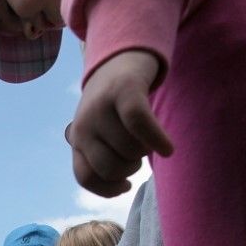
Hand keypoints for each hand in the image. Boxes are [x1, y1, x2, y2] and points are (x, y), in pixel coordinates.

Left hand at [69, 50, 172, 196]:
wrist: (120, 57)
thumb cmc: (114, 105)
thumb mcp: (100, 132)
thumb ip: (102, 156)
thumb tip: (120, 183)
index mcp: (77, 138)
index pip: (85, 178)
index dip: (108, 188)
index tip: (125, 185)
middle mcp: (83, 124)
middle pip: (111, 168)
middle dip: (131, 168)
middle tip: (139, 153)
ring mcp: (101, 107)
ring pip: (129, 149)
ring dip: (146, 151)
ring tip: (147, 138)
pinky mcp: (124, 89)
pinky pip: (140, 123)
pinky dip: (157, 139)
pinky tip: (168, 149)